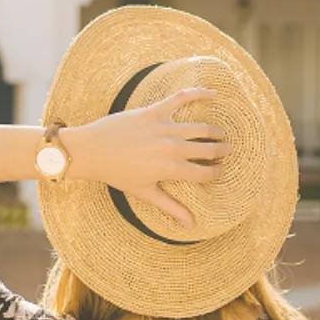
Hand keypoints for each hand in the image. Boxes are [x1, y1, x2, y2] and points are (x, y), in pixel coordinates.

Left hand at [61, 88, 229, 227]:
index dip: (216, 173)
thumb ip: (170, 207)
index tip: (221, 171)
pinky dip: (198, 93)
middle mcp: (171, 148)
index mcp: (170, 170)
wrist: (91, 150)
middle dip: (221, 151)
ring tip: (222, 133)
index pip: (204, 173)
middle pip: (207, 149)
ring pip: (201, 128)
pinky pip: (181, 98)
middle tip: (228, 150)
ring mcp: (163, 127)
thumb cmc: (116, 174)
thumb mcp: (144, 193)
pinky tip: (213, 93)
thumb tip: (191, 226)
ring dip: (215, 131)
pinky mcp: (154, 111)